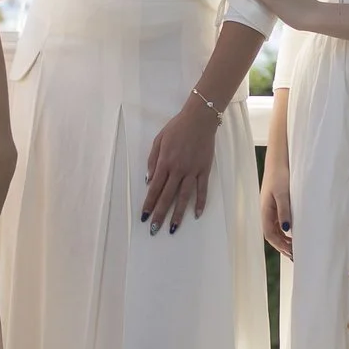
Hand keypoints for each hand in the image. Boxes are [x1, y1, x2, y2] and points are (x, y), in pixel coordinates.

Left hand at [140, 98, 220, 233]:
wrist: (199, 119)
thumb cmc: (176, 128)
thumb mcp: (158, 140)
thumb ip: (152, 160)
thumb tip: (149, 180)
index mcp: (164, 162)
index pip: (154, 188)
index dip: (148, 203)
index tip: (144, 217)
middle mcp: (177, 170)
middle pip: (167, 196)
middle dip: (159, 214)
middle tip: (154, 230)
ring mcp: (192, 171)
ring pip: (184, 197)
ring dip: (178, 214)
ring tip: (173, 228)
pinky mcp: (204, 170)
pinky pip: (202, 190)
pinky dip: (200, 203)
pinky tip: (197, 215)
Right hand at [259, 151, 293, 258]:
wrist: (279, 160)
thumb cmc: (280, 175)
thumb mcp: (283, 194)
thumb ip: (284, 211)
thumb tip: (286, 229)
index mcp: (265, 210)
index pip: (270, 234)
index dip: (279, 245)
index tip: (291, 252)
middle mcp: (266, 211)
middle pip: (272, 234)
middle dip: (282, 245)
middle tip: (294, 255)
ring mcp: (271, 208)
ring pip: (275, 229)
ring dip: (283, 239)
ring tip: (294, 247)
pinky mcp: (276, 203)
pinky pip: (279, 222)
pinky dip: (285, 231)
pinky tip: (293, 233)